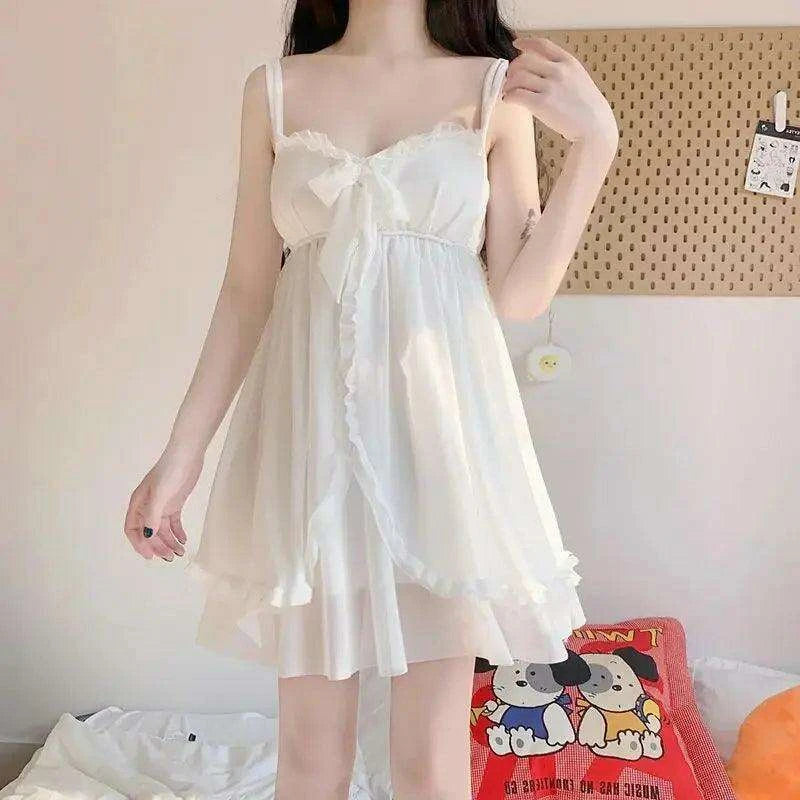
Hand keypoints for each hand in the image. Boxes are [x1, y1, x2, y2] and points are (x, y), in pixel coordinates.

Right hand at [123, 444, 203, 560]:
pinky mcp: (174, 503)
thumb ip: (153, 516)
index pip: (133, 529)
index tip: (151, 555)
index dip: (140, 544)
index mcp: (138, 504)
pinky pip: (173, 522)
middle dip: (158, 546)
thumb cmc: (170, 472)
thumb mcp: (160, 494)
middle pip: (149, 532)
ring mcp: (161, 505)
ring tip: (180, 552)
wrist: (187, 455)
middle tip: (171, 557)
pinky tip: (183, 540)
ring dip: (169, 542)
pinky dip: (177, 532)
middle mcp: (148, 507)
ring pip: (162, 529)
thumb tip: (148, 535)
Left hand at [503, 36, 618, 146]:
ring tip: (508, 92)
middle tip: (510, 79)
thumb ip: (562, 72)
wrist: (595, 126)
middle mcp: (558, 71)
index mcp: (568, 62)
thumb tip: (539, 72)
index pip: (542, 45)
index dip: (526, 42)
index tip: (517, 44)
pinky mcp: (542, 104)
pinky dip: (508, 96)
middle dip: (513, 69)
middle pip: (524, 60)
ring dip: (508, 84)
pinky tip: (509, 100)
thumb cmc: (586, 108)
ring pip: (517, 76)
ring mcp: (550, 87)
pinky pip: (516, 94)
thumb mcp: (579, 79)